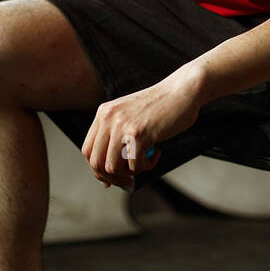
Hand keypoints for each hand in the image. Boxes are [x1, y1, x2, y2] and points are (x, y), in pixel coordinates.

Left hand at [81, 64, 205, 189]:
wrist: (182, 90)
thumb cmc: (161, 106)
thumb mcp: (129, 116)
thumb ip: (116, 136)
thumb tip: (108, 172)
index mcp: (104, 113)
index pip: (87, 150)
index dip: (97, 169)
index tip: (109, 178)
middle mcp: (109, 118)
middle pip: (96, 162)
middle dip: (112, 178)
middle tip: (128, 180)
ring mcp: (122, 125)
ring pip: (113, 168)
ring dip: (129, 174)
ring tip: (145, 162)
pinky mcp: (138, 134)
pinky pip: (134, 166)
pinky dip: (146, 166)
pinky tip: (156, 152)